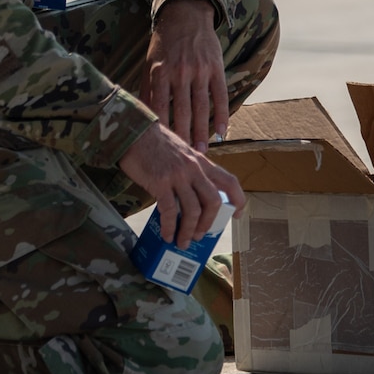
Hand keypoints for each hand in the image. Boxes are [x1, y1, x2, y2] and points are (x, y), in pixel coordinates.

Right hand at [118, 122, 245, 246]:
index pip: (229, 181)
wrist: (135, 132)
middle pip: (213, 201)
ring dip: (189, 231)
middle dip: (208, 223)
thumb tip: (194, 198)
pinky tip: (167, 235)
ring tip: (182, 242)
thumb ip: (192, 171)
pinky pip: (170, 211)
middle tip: (201, 236)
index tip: (236, 215)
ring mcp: (178, 175)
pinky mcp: (160, 182)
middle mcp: (194, 168)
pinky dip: (170, 227)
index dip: (238, 200)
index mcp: (202, 161)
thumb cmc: (156, 144)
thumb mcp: (183, 153)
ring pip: (193, 210)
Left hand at [142, 0, 227, 149]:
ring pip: (202, 107)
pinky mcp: (216, 67)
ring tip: (203, 152)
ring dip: (203, 132)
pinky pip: (220, 95)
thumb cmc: (163, 44)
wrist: (185, 15)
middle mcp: (180, 72)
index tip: (163, 150)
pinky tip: (222, 132)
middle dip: (184, 137)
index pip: (160, 107)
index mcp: (160, 72)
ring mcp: (200, 70)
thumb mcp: (149, 64)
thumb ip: (147, 90)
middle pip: (182, 111)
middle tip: (186, 159)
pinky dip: (222, 115)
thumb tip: (140, 118)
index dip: (162, 130)